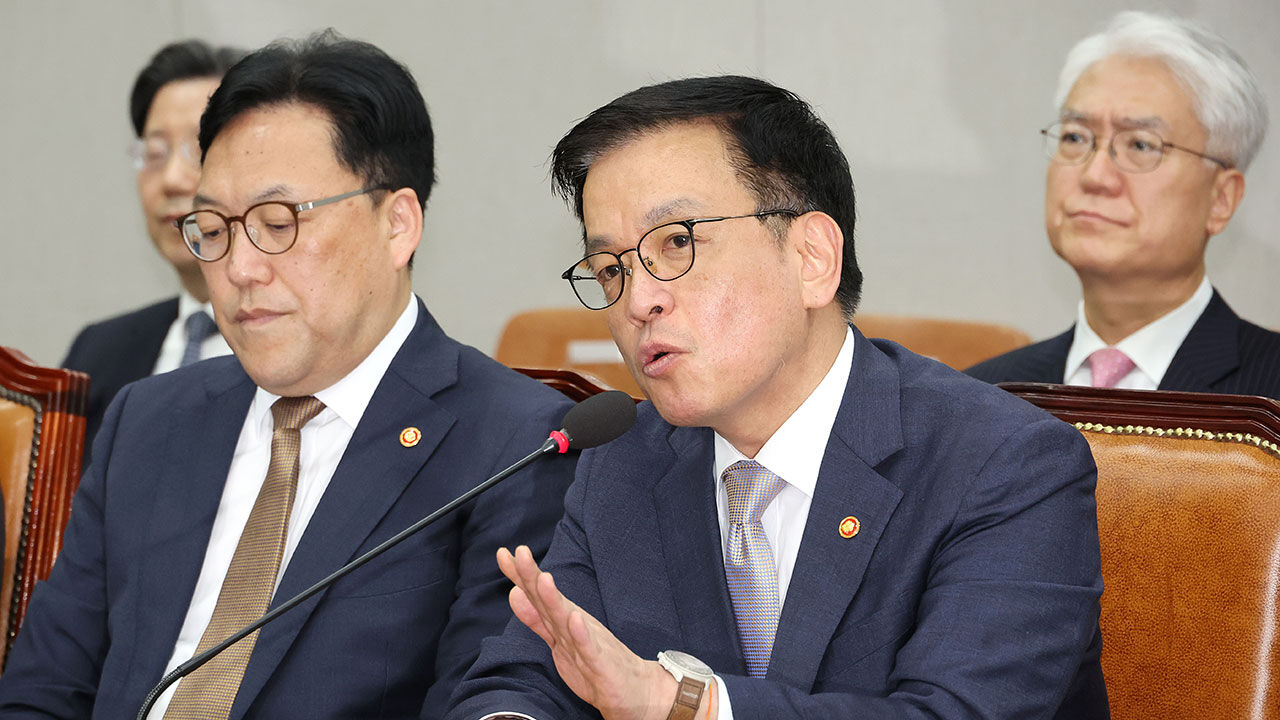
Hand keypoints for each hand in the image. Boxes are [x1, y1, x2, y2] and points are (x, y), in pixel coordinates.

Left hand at [497, 545, 697, 719]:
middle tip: (520, 552)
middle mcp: (575, 625)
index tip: (502, 554)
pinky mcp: (602, 664)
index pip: (537, 595)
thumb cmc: (596, 663)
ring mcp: (589, 643)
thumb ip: (536, 618)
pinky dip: (582, 634)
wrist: (635, 690)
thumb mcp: (558, 640)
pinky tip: (575, 618)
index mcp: (563, 620)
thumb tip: (514, 592)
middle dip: (535, 577)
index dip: (520, 576)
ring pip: (568, 620)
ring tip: (543, 579)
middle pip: (550, 601)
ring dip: (555, 600)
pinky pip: (590, 649)